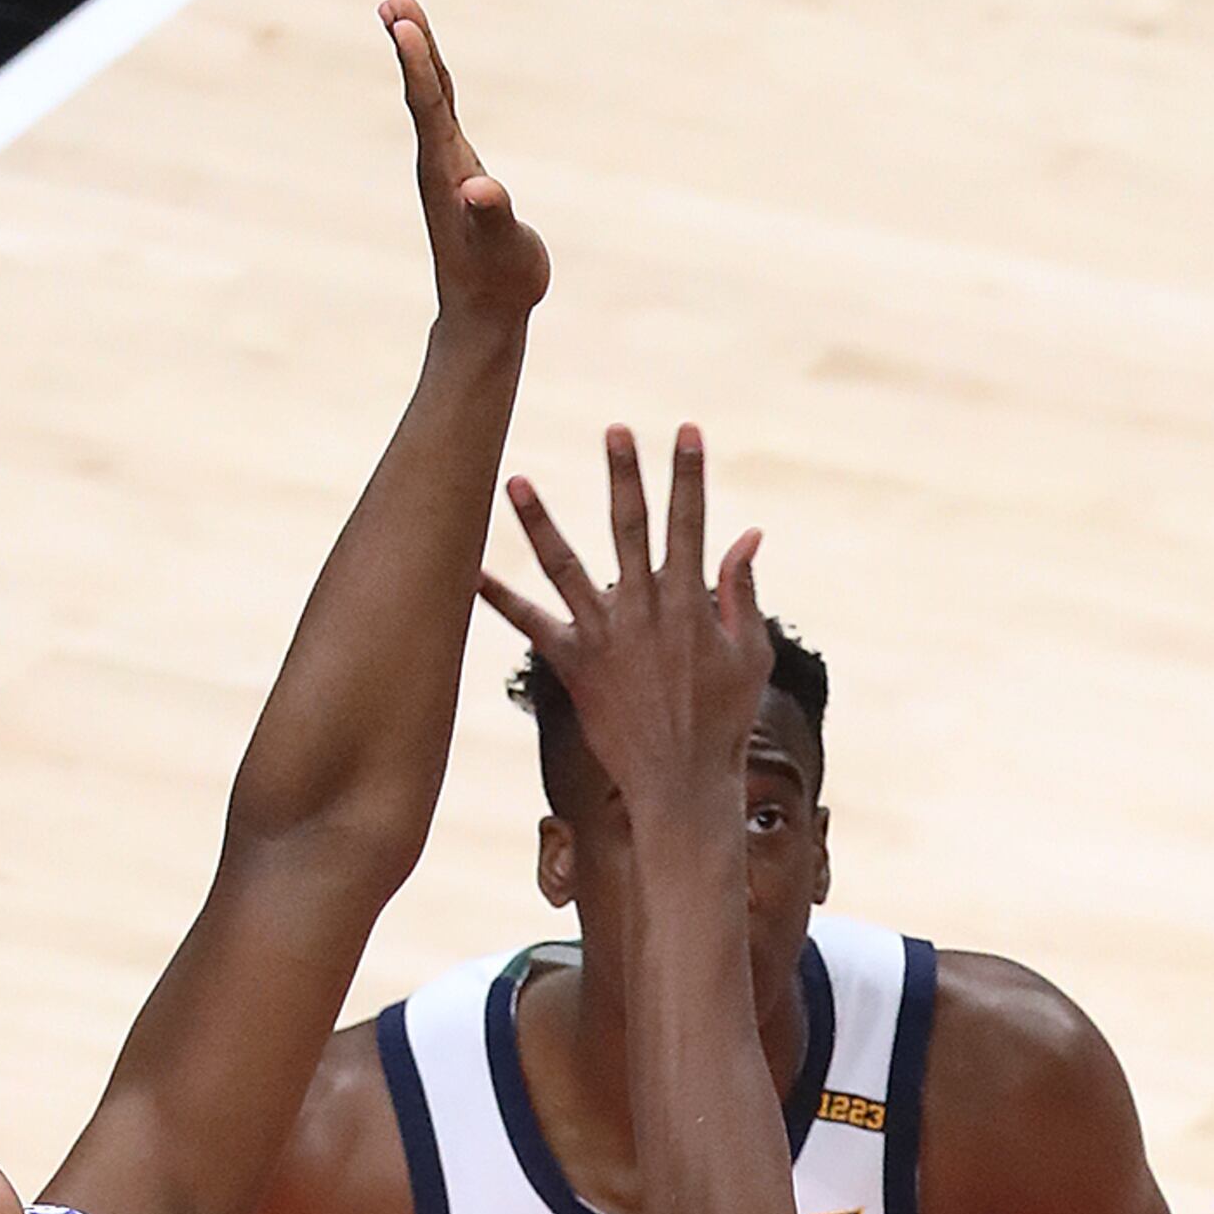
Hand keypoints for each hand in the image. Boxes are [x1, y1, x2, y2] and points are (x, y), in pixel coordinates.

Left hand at [385, 0, 545, 333]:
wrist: (483, 316)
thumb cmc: (499, 282)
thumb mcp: (505, 249)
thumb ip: (493, 216)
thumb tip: (481, 191)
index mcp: (447, 171)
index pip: (429, 106)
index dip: (417, 62)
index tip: (401, 22)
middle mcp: (439, 163)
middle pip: (422, 91)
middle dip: (410, 44)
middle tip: (394, 0)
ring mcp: (446, 169)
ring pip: (429, 99)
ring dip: (417, 55)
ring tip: (400, 15)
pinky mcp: (457, 177)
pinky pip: (442, 117)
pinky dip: (434, 85)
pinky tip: (431, 73)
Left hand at [479, 426, 767, 821]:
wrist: (682, 784)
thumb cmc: (723, 721)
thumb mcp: (749, 654)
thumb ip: (742, 590)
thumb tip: (747, 534)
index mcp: (691, 604)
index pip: (691, 525)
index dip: (689, 476)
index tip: (687, 431)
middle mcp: (644, 611)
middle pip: (630, 528)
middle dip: (624, 475)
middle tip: (614, 428)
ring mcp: (604, 635)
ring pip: (566, 566)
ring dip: (539, 521)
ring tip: (513, 478)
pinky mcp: (573, 663)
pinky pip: (527, 624)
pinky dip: (496, 597)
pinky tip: (464, 568)